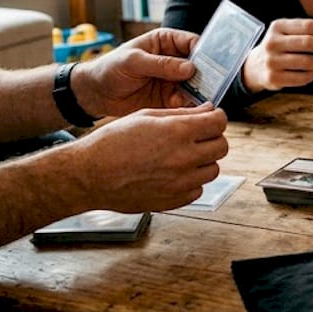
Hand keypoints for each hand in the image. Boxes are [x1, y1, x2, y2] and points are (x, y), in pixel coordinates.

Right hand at [70, 103, 229, 211]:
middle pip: (222, 146)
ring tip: (182, 157)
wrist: (90, 175)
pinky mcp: (175, 200)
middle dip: (213, 139)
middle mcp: (184, 158)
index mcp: (178, 132)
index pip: (220, 122)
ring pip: (213, 170)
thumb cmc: (113, 142)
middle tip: (198, 137)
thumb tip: (208, 111)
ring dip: (203, 161)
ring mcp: (181, 182)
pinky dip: (191, 182)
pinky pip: (198, 189)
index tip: (210, 119)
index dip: (217, 118)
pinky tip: (173, 174)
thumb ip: (182, 114)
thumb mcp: (146, 116)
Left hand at [76, 27, 201, 114]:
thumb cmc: (110, 69)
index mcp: (166, 42)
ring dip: (195, 92)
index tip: (210, 65)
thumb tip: (190, 68)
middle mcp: (174, 60)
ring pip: (195, 85)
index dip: (204, 52)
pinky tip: (177, 106)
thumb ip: (161, 64)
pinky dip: (185, 104)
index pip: (192, 43)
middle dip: (204, 76)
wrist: (96, 94)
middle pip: (199, 66)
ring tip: (186, 98)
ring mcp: (173, 80)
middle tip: (205, 86)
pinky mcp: (169, 98)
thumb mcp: (133, 62)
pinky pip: (185, 101)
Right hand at [240, 19, 312, 92]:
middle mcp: (273, 43)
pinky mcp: (274, 78)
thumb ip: (307, 30)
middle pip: (309, 43)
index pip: (308, 26)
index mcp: (278, 27)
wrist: (255, 66)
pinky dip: (312, 75)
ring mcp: (272, 61)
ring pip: (307, 62)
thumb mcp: (287, 32)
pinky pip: (303, 78)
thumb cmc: (279, 47)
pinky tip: (310, 72)